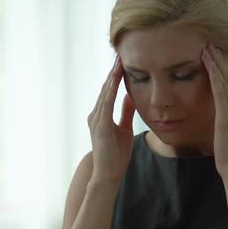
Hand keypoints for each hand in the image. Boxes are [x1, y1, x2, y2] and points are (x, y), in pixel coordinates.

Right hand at [87, 55, 135, 183]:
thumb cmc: (116, 154)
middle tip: (121, 55)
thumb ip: (126, 113)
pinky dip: (110, 92)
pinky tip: (115, 81)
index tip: (123, 62)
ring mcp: (96, 120)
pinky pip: (105, 105)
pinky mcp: (100, 126)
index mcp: (101, 115)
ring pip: (104, 93)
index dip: (116, 76)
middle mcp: (95, 114)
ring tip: (119, 63)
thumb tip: (131, 97)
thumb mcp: (124, 129)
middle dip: (113, 72)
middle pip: (105, 88)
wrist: (108, 173)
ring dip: (112, 78)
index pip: (109, 91)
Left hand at [202, 44, 227, 177]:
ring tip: (207, 49)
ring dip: (215, 63)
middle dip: (220, 61)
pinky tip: (208, 65)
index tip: (216, 56)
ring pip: (225, 81)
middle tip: (211, 45)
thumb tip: (220, 113)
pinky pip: (220, 91)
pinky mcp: (227, 116)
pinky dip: (214, 76)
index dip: (225, 69)